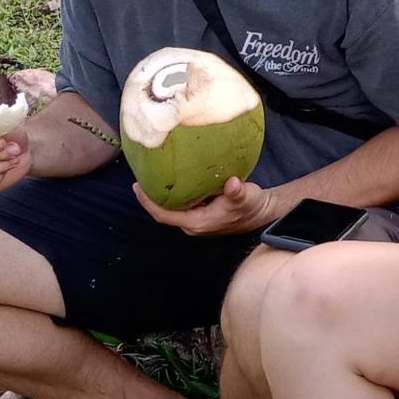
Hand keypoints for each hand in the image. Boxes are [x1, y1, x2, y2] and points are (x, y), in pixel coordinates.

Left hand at [133, 176, 276, 235]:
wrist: (260, 212)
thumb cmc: (251, 205)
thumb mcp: (246, 197)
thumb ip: (237, 191)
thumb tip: (232, 183)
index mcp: (197, 222)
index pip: (164, 214)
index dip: (148, 202)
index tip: (137, 186)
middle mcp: (192, 223)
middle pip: (162, 212)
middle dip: (149, 196)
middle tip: (139, 176)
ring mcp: (195, 219)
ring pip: (170, 208)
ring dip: (160, 194)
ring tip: (150, 175)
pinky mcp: (199, 213)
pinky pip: (178, 204)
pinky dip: (171, 192)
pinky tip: (169, 178)